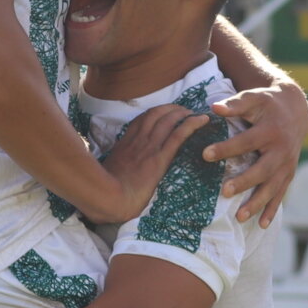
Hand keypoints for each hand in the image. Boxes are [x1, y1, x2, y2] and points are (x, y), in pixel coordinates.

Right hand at [87, 103, 202, 224]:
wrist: (107, 198)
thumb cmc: (106, 192)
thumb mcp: (110, 173)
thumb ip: (119, 166)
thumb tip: (123, 171)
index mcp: (125, 143)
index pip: (141, 120)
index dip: (156, 113)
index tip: (166, 113)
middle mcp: (137, 140)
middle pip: (156, 114)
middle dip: (172, 108)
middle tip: (185, 111)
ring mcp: (149, 147)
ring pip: (168, 120)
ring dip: (184, 113)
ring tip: (196, 114)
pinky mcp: (159, 158)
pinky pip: (178, 135)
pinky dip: (191, 124)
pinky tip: (201, 121)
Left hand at [207, 80, 307, 225]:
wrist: (295, 110)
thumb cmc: (266, 103)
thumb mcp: (253, 98)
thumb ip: (235, 103)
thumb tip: (214, 107)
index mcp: (270, 130)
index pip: (246, 141)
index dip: (226, 148)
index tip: (205, 154)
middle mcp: (281, 150)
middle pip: (263, 169)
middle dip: (245, 182)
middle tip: (224, 191)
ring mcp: (287, 164)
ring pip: (272, 187)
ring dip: (257, 203)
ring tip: (239, 217)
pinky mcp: (289, 174)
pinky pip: (280, 194)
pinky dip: (271, 210)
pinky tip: (261, 225)